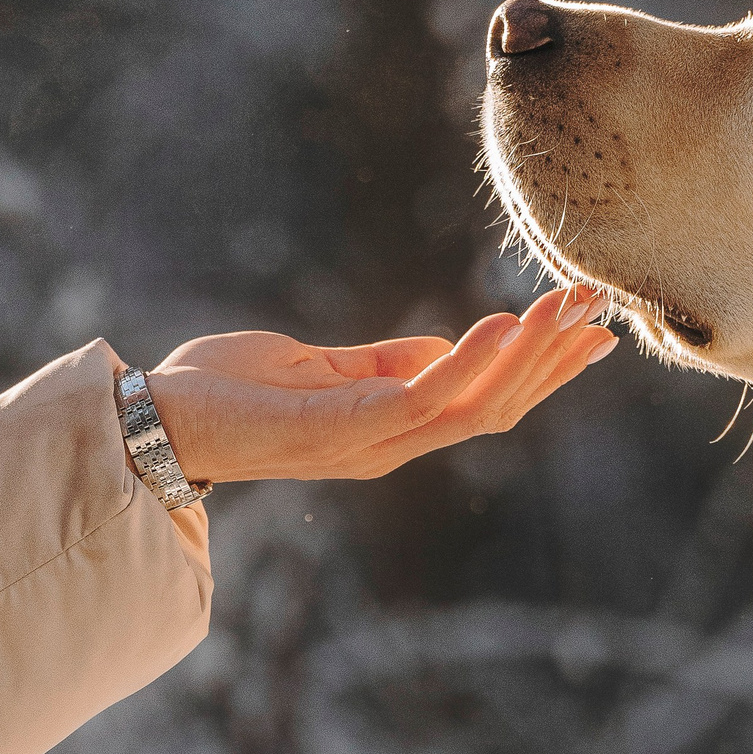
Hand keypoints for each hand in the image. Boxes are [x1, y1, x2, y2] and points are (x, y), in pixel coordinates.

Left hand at [143, 286, 618, 484]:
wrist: (152, 418)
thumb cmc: (224, 388)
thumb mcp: (314, 365)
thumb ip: (379, 362)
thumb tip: (445, 349)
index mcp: (388, 427)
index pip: (486, 404)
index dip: (543, 371)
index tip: (594, 331)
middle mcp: (390, 444)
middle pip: (496, 410)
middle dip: (552, 361)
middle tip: (600, 310)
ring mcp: (369, 442)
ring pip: (474, 407)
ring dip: (526, 356)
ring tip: (563, 308)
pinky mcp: (341, 431)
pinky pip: (423, 399)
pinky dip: (468, 363)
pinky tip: (498, 324)